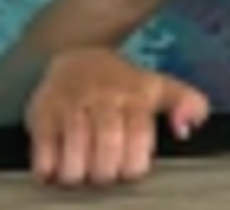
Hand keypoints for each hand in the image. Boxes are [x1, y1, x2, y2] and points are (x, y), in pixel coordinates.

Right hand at [23, 47, 207, 187]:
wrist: (76, 54)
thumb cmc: (122, 85)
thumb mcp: (158, 87)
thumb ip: (187, 103)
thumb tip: (187, 128)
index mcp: (134, 93)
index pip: (139, 133)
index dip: (135, 162)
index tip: (130, 170)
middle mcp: (103, 96)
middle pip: (108, 144)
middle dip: (107, 171)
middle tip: (104, 175)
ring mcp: (70, 103)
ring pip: (75, 149)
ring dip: (77, 172)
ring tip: (80, 175)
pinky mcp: (42, 111)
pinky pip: (43, 145)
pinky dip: (47, 166)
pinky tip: (53, 170)